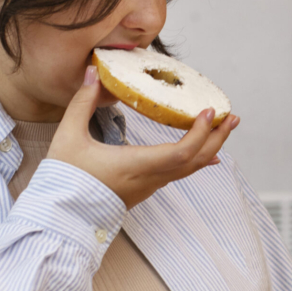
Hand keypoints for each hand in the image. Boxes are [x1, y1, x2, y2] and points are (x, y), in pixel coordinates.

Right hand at [47, 66, 237, 207]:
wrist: (60, 217)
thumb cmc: (64, 180)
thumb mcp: (69, 137)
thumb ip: (83, 103)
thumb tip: (94, 74)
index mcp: (135, 166)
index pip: (181, 152)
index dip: (200, 133)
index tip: (209, 112)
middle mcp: (149, 179)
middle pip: (196, 161)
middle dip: (217, 137)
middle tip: (232, 117)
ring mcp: (149, 186)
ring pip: (190, 168)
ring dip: (210, 146)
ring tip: (223, 126)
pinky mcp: (145, 189)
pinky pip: (180, 173)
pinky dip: (196, 158)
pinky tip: (205, 151)